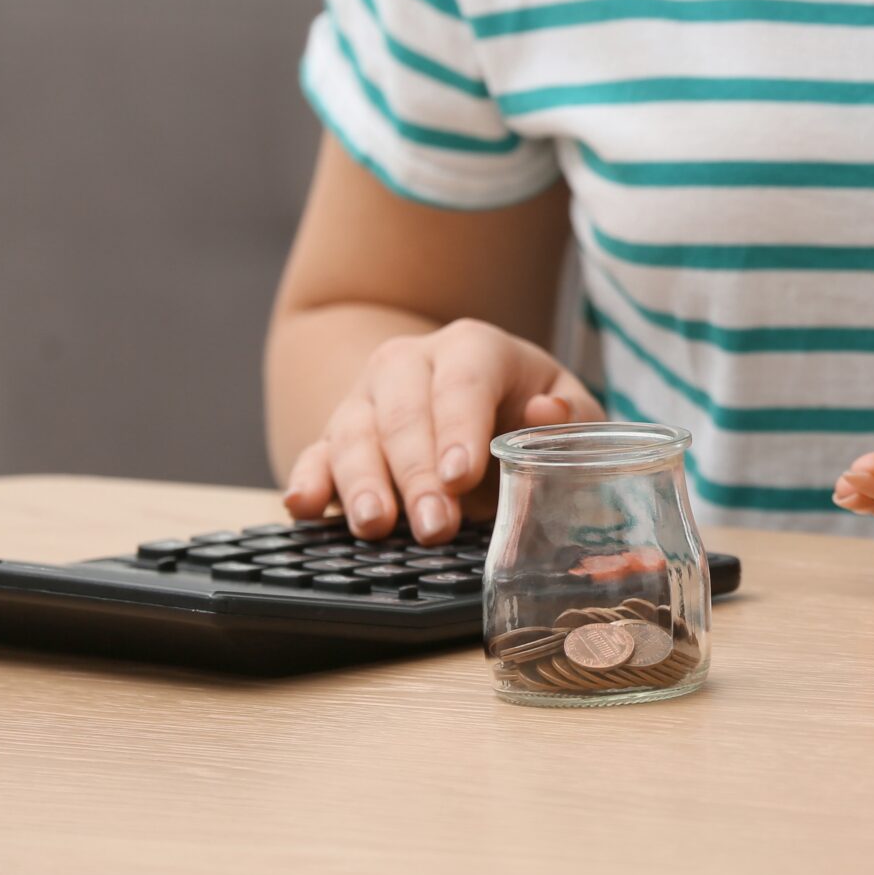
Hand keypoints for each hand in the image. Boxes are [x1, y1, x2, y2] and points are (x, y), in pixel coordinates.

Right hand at [282, 320, 601, 543]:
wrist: (472, 398)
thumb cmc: (527, 406)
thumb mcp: (564, 405)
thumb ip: (568, 415)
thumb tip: (548, 411)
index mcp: (472, 348)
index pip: (463, 383)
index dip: (460, 429)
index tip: (462, 476)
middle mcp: (408, 363)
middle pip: (403, 414)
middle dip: (417, 473)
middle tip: (437, 526)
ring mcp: (365, 399)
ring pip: (352, 435)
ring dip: (363, 484)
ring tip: (377, 526)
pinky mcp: (334, 437)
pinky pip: (313, 456)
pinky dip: (307, 482)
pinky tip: (305, 507)